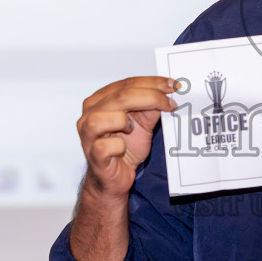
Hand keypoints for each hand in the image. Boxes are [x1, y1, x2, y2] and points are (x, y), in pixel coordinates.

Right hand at [76, 76, 178, 199]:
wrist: (114, 178)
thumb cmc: (124, 149)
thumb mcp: (142, 124)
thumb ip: (151, 107)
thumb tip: (168, 92)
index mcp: (100, 100)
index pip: (127, 83)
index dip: (152, 82)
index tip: (173, 84)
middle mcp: (90, 113)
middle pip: (120, 96)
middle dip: (150, 96)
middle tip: (170, 102)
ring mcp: (88, 134)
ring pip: (105, 116)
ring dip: (125, 120)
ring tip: (132, 129)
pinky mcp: (92, 154)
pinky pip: (105, 146)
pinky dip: (118, 146)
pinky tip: (122, 149)